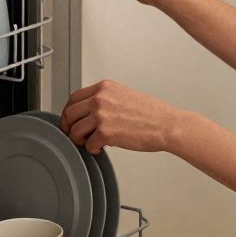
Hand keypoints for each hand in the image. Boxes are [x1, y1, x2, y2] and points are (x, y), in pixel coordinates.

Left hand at [59, 80, 184, 153]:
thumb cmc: (151, 113)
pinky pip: (88, 144)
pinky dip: (93, 149)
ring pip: (75, 130)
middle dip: (69, 127)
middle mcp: (100, 98)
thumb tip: (89, 114)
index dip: (69, 112)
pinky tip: (102, 147)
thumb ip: (105, 100)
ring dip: (80, 140)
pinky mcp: (105, 133)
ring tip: (91, 142)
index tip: (70, 121)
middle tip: (75, 136)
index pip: (74, 98)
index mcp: (104, 87)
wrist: (166, 125)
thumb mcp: (124, 95)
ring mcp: (101, 115)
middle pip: (70, 113)